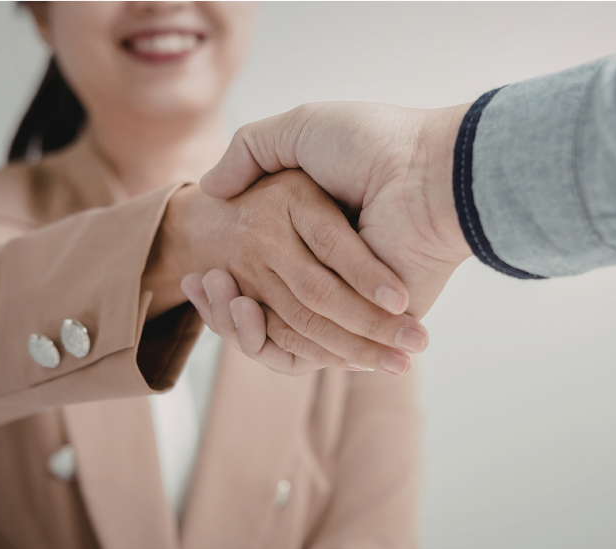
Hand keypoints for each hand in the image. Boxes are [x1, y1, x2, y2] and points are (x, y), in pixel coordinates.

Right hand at [143, 170, 426, 374]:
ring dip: (236, 318)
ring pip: (283, 331)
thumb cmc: (370, 145)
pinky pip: (312, 349)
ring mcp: (354, 301)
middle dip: (225, 300)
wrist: (423, 173)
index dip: (226, 275)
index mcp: (324, 235)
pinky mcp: (370, 325)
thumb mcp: (299, 131)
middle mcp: (339, 272)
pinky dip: (267, 339)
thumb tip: (210, 186)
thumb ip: (252, 151)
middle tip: (191, 279)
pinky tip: (240, 308)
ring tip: (210, 290)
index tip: (192, 270)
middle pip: (269, 305)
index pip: (265, 271)